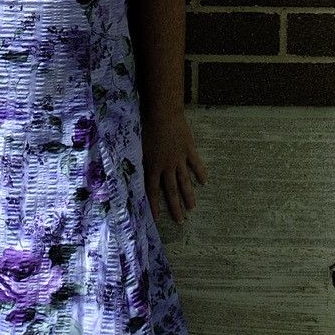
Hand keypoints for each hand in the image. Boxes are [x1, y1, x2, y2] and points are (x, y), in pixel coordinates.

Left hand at [141, 107, 208, 224]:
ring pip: (185, 181)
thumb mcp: (138, 146)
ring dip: (189, 195)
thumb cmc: (146, 126)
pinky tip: (204, 182)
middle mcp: (167, 166)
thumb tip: (130, 172)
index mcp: (153, 166)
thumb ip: (138, 160)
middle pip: (171, 190)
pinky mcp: (189, 149)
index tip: (155, 219)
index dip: (153, 205)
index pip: (152, 190)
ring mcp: (180, 159)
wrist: (163, 113)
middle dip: (176, 207)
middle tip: (181, 221)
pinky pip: (196, 164)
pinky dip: (200, 172)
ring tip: (192, 207)